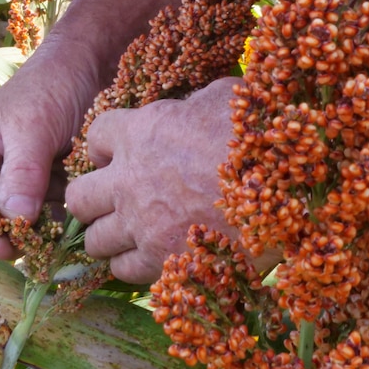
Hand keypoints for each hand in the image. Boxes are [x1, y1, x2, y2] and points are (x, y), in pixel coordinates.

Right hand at [0, 0, 280, 262]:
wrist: (95, 63)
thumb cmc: (53, 86)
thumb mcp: (33, 129)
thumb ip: (21, 175)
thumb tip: (13, 222)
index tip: (8, 246)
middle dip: (9, 234)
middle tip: (37, 250)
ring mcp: (23, 174)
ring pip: (21, 218)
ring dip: (38, 229)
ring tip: (61, 235)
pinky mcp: (50, 178)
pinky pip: (48, 210)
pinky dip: (59, 218)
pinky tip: (75, 220)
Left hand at [66, 78, 272, 282]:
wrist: (290, 183)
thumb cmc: (261, 133)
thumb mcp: (222, 99)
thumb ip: (192, 105)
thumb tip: (191, 109)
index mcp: (140, 132)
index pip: (95, 137)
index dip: (106, 147)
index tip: (120, 154)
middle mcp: (128, 180)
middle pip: (79, 197)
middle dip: (91, 200)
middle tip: (112, 203)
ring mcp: (141, 223)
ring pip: (94, 240)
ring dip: (107, 237)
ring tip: (129, 235)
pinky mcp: (162, 259)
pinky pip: (123, 270)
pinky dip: (130, 265)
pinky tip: (149, 257)